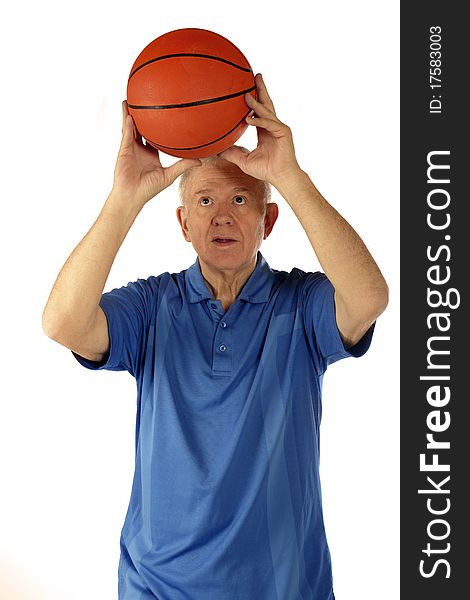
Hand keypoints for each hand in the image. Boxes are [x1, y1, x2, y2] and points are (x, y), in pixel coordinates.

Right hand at [112, 101, 200, 206]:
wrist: (133, 196)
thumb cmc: (148, 189)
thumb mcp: (169, 175)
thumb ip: (183, 166)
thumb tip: (201, 161)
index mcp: (150, 153)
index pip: (154, 136)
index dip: (158, 126)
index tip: (164, 115)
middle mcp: (140, 149)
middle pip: (140, 128)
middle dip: (141, 115)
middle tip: (145, 100)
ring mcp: (130, 149)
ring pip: (129, 128)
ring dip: (128, 114)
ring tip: (128, 100)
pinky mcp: (124, 151)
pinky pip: (126, 136)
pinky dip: (127, 126)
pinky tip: (129, 116)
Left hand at [219, 74, 301, 188]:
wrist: (281, 177)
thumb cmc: (265, 170)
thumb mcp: (243, 161)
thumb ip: (232, 153)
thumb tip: (216, 151)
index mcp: (265, 130)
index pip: (259, 111)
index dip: (254, 100)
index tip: (246, 89)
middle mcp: (273, 126)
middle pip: (266, 103)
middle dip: (261, 89)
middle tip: (255, 75)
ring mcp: (279, 127)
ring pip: (266, 111)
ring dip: (256, 102)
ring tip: (247, 94)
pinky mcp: (283, 132)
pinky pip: (268, 123)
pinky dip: (259, 120)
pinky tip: (248, 118)